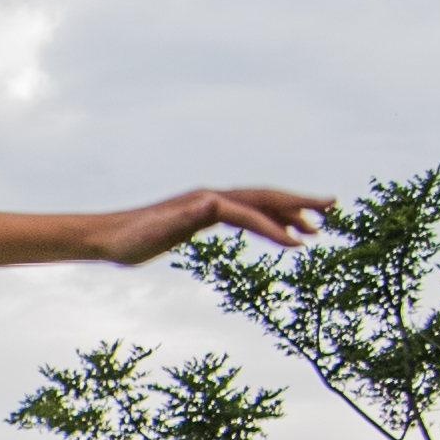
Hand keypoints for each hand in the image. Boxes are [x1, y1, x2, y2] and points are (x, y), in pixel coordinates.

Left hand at [98, 186, 333, 266]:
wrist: (105, 237)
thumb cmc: (129, 239)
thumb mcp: (156, 232)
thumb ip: (184, 216)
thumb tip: (212, 202)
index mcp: (206, 201)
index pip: (251, 210)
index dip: (276, 226)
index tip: (302, 244)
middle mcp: (211, 197)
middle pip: (264, 195)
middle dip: (300, 202)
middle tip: (335, 206)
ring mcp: (208, 204)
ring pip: (258, 204)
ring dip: (288, 212)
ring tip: (317, 229)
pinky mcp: (202, 214)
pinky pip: (245, 214)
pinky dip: (266, 221)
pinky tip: (276, 233)